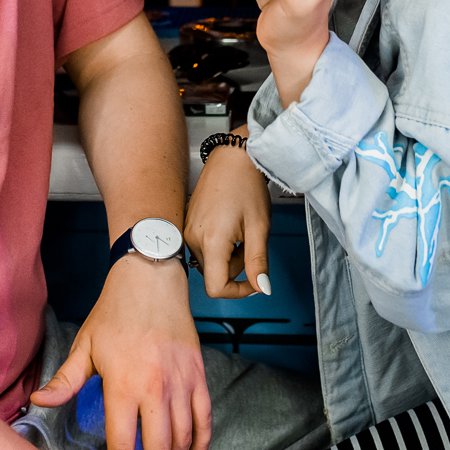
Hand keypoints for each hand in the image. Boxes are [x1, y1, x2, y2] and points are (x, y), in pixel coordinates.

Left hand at [30, 254, 210, 449]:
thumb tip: (39, 401)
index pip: (122, 445)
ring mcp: (180, 382)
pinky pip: (205, 417)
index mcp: (123, 384)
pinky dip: (201, 443)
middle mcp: (155, 388)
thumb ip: (65, 380)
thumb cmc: (115, 311)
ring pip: (183, 438)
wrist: (150, 279)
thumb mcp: (85, 345)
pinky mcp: (198, 374)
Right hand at [185, 127, 271, 299]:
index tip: (255, 281)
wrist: (233, 158)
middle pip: (214, 275)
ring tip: (239, 229)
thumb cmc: (246, 185)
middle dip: (235, 267)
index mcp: (211, 241)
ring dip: (227, 256)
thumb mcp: (259, 227)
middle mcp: (192, 238)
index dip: (238, 292)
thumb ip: (258, 263)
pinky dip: (218, 245)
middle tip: (249, 240)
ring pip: (209, 262)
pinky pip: (202, 248)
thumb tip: (262, 288)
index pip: (216, 288)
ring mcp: (187, 231)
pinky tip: (227, 224)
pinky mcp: (187, 225)